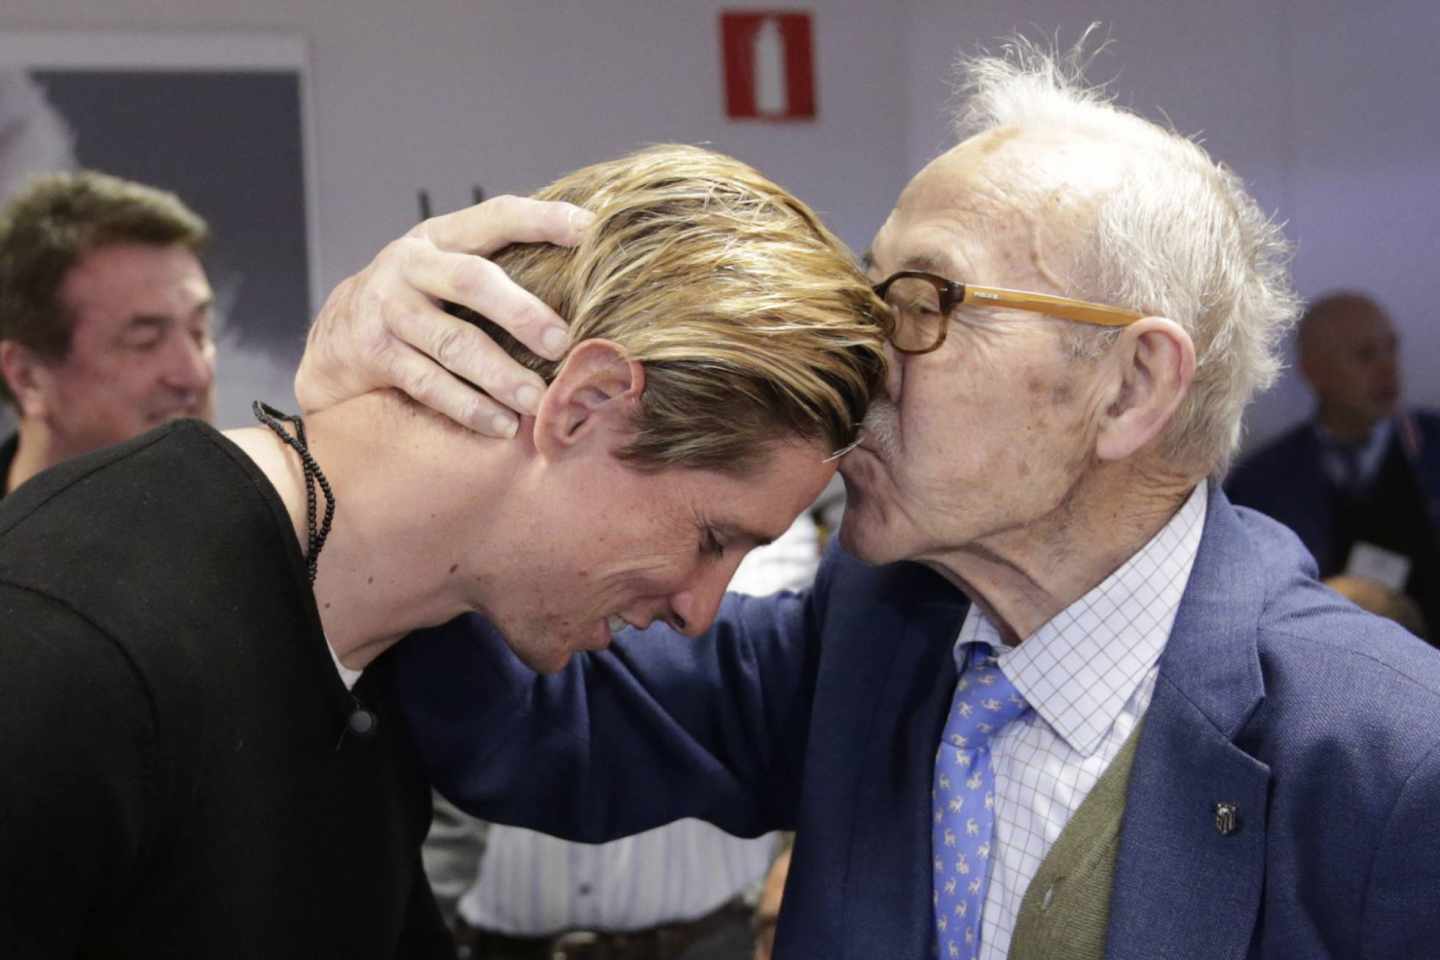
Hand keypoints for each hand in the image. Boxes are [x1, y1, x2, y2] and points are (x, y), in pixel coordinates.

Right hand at [295, 195, 593, 436]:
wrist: (334, 338)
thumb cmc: (418, 304)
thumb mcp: (449, 272)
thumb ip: (500, 270)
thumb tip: (589, 285)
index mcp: (440, 237)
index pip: (495, 217)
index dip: (542, 218)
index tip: (590, 229)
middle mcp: (410, 265)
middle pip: (471, 281)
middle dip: (521, 312)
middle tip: (562, 342)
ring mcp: (388, 310)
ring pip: (453, 343)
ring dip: (500, 374)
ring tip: (538, 399)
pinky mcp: (375, 354)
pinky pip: (429, 384)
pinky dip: (470, 408)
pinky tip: (502, 425)